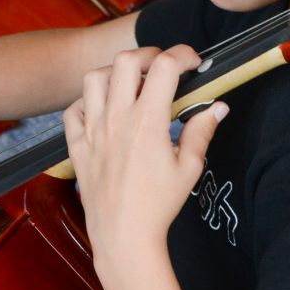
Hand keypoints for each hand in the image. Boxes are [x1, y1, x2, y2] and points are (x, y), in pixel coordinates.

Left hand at [63, 45, 227, 266]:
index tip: (193, 63)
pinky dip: (86, 102)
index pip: (165, 66)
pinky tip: (102, 110)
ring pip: (93, 78)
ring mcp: (93, 130)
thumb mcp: (189, 167)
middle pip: (126, 61)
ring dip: (113, 72)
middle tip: (162, 67)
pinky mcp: (78, 145)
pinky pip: (72, 109)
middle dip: (148, 54)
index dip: (183, 55)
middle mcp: (116, 118)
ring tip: (130, 84)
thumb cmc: (157, 205)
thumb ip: (201, 130)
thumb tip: (217, 107)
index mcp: (147, 121)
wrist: (123, 235)